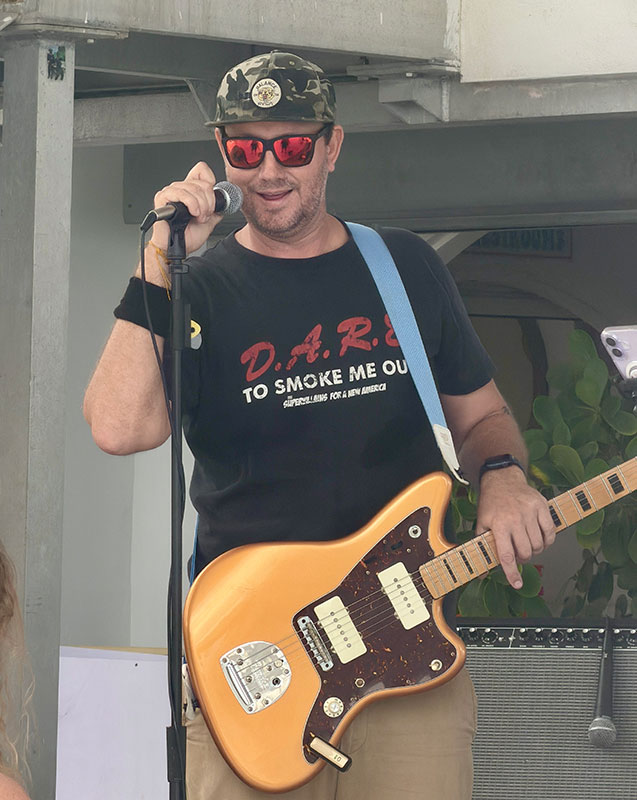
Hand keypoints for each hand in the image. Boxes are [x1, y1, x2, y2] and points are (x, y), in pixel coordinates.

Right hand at [150, 162, 223, 253]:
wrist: (178, 249)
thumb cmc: (187, 237)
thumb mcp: (209, 222)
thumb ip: (216, 210)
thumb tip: (223, 204)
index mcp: (190, 191)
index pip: (201, 170)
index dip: (211, 182)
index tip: (213, 201)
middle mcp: (180, 188)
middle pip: (203, 183)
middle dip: (209, 202)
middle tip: (206, 215)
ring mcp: (171, 191)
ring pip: (194, 189)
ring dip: (202, 206)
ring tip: (199, 218)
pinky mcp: (162, 197)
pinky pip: (182, 193)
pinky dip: (192, 204)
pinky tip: (193, 213)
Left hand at [476, 467, 555, 587]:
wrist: (502, 479)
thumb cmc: (491, 504)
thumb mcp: (482, 523)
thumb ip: (482, 547)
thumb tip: (482, 572)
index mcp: (498, 524)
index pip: (506, 555)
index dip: (511, 572)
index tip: (516, 584)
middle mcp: (515, 519)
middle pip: (526, 552)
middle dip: (523, 558)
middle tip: (519, 554)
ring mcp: (530, 512)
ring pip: (539, 544)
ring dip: (535, 550)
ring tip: (527, 545)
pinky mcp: (542, 506)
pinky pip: (551, 532)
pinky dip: (548, 541)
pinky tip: (540, 539)